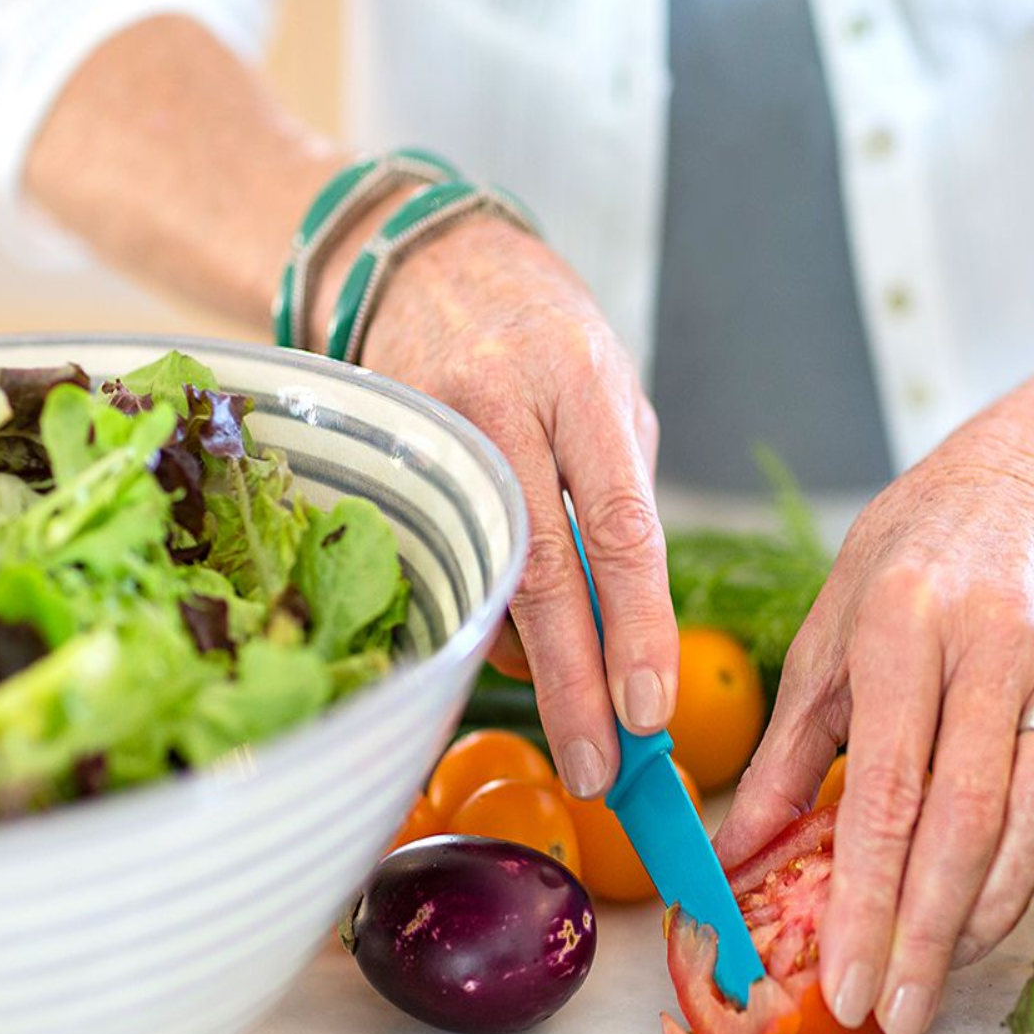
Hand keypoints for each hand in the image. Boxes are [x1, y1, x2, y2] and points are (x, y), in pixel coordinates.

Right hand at [350, 214, 676, 796]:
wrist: (429, 264)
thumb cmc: (546, 341)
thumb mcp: (612, 397)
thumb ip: (622, 499)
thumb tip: (633, 628)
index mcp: (579, 387)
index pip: (620, 529)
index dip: (638, 628)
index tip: (650, 713)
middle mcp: (499, 406)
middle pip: (541, 572)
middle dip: (574, 686)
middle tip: (601, 770)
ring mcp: (428, 432)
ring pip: (482, 580)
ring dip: (529, 659)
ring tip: (571, 698)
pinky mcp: (382, 460)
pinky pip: (440, 566)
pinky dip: (487, 615)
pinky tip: (513, 630)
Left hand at [714, 410, 1033, 1033]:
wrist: (1018, 481)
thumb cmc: (905, 564)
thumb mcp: (826, 638)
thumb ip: (787, 753)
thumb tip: (735, 859)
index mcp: (903, 621)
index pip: (886, 788)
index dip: (866, 898)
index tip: (847, 983)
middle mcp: (997, 635)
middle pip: (971, 816)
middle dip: (931, 931)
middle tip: (900, 1011)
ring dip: (1004, 899)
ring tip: (952, 954)